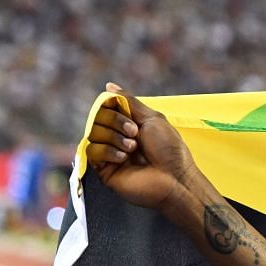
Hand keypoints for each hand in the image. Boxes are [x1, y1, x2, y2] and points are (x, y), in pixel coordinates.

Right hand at [85, 84, 199, 211]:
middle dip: (116, 122)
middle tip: (135, 134)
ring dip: (114, 137)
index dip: (114, 108)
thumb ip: (129, 102)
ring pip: (93, 133)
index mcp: (128, 124)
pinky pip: (92, 151)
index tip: (132, 117)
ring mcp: (109, 153)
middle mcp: (116, 136)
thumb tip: (109, 86)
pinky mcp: (104, 169)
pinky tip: (123, 158)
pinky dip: (108, 151)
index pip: (106, 106)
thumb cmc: (169, 150)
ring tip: (132, 148)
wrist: (174, 179)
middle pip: (97, 117)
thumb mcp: (153, 119)